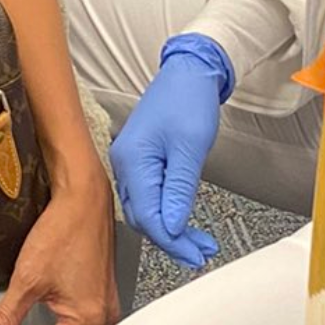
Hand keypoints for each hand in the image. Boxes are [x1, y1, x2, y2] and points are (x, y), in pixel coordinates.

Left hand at [0, 177, 117, 324]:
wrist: (83, 197)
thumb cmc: (66, 228)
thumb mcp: (27, 279)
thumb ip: (5, 317)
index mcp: (88, 319)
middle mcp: (103, 316)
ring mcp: (105, 304)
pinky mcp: (101, 292)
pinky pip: (80, 320)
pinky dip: (60, 323)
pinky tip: (45, 316)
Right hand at [108, 37, 228, 268]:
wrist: (189, 70)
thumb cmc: (189, 99)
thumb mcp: (190, 148)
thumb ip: (179, 191)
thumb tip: (171, 228)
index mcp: (132, 161)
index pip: (147, 216)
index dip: (172, 241)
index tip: (195, 254)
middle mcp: (124, 163)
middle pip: (143, 216)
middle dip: (172, 239)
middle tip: (200, 252)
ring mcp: (130, 161)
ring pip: (145, 207)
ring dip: (170, 227)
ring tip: (197, 241)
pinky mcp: (140, 159)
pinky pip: (148, 194)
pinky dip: (166, 210)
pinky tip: (182, 219)